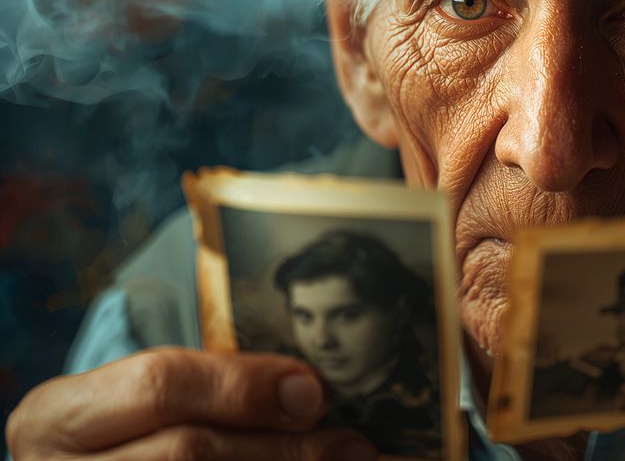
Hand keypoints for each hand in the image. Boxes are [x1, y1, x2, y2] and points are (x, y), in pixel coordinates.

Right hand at [6, 348, 375, 460]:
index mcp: (57, 419)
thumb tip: (306, 393)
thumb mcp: (133, 404)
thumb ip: (205, 388)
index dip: (243, 387)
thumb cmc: (124, 441)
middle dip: (280, 447)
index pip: (158, 387)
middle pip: (189, 453)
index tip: (312, 391)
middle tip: (350, 444)